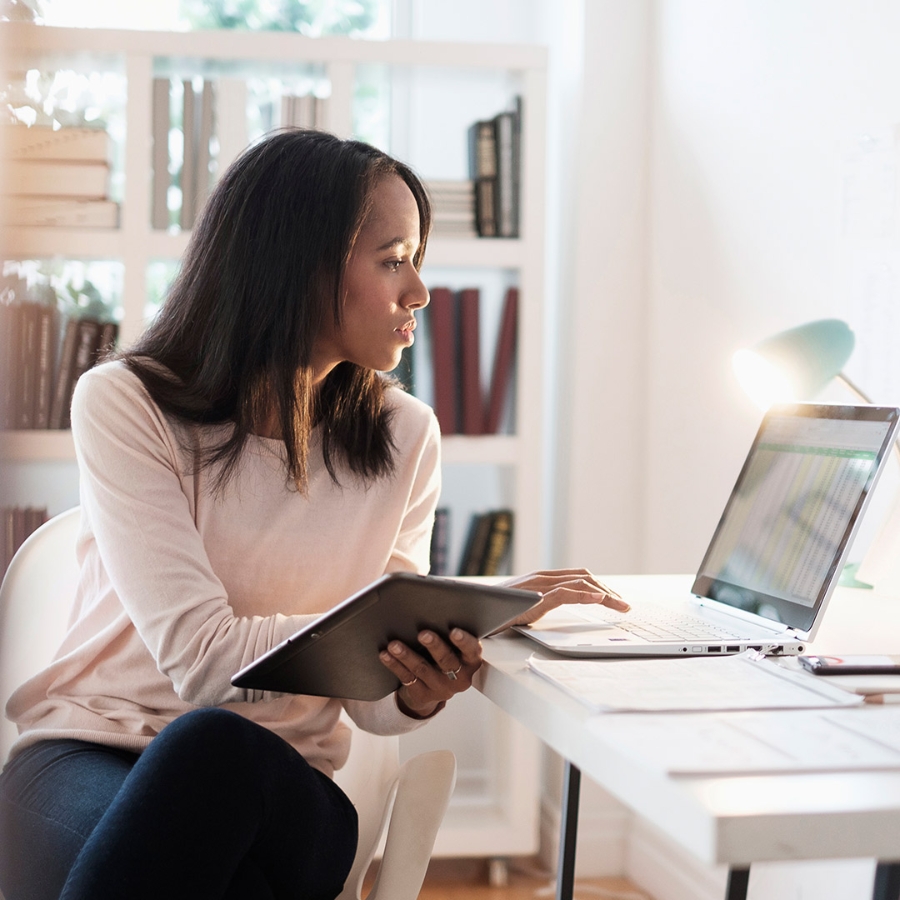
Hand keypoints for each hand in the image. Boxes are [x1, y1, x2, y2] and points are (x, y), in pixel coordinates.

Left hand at [379, 627, 482, 717]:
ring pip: (422, 669)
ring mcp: (440, 688)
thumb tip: (437, 606)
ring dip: (407, 655)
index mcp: (471, 662)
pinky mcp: (423, 694)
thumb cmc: (446, 658)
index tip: (454, 632)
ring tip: (395, 645)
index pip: (472, 651)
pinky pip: (407, 678)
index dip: (464, 642)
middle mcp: (459, 677)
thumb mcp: (456, 649)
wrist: (434, 689)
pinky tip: (386, 655)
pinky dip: (395, 665)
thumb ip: (451, 633)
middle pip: (446, 660)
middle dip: (434, 646)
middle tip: (423, 634)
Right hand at [498, 568, 629, 628]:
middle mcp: (542, 577)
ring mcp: (539, 586)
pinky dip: (586, 596)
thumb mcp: (522, 606)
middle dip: (609, 591)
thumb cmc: (493, 611)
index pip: (579, 577)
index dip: (600, 587)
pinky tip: (600, 601)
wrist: (470, 612)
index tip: (615, 601)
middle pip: (585, 578)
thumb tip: (550, 610)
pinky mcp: (534, 597)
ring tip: (621, 607)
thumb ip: (538, 603)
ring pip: (581, 583)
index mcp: (541, 579)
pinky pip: (566, 593)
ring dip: (606, 595)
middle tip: (624, 606)